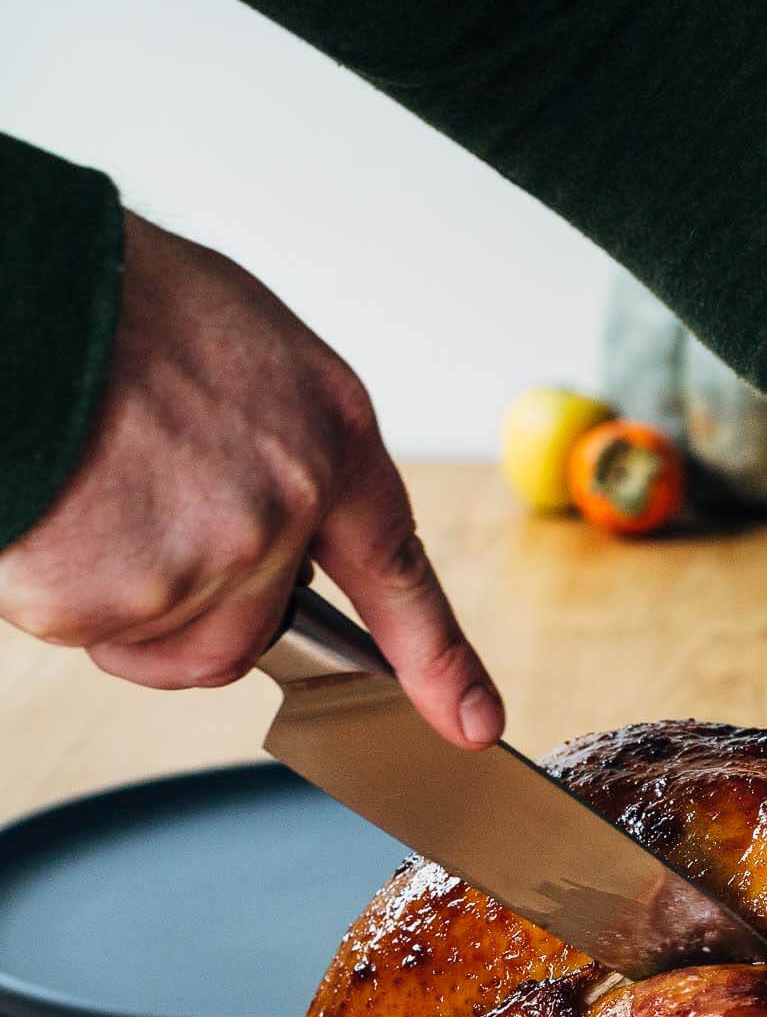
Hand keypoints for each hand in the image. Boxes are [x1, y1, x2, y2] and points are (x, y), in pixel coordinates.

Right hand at [0, 212, 501, 747]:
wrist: (22, 294)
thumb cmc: (116, 303)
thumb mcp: (244, 351)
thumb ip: (283, 452)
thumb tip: (279, 526)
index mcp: (326, 436)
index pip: (400, 572)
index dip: (439, 661)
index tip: (472, 721)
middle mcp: (281, 511)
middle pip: (249, 630)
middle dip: (192, 602)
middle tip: (134, 508)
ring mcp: (200, 563)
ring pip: (163, 641)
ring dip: (117, 596)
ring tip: (83, 492)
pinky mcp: (108, 600)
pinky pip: (84, 627)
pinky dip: (54, 585)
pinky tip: (48, 508)